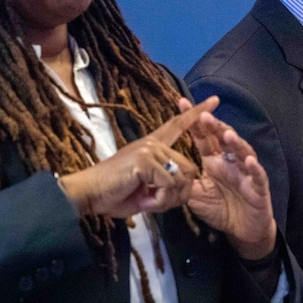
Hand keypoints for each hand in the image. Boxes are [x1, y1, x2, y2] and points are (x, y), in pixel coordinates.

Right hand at [59, 96, 219, 217]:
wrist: (88, 194)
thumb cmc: (113, 193)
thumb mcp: (146, 188)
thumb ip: (164, 184)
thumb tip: (181, 189)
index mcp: (153, 145)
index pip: (178, 125)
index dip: (197, 113)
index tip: (215, 100)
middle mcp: (153, 142)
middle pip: (190, 169)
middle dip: (179, 194)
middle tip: (157, 202)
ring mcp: (149, 149)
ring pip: (182, 179)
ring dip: (169, 199)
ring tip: (149, 201)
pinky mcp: (144, 160)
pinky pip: (169, 185)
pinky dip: (160, 200)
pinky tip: (144, 200)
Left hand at [181, 98, 276, 259]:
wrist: (243, 231)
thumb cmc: (221, 208)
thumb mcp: (196, 195)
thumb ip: (183, 180)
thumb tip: (163, 169)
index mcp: (215, 160)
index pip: (203, 137)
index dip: (194, 122)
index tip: (181, 103)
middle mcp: (231, 161)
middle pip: (223, 139)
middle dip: (214, 126)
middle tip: (203, 115)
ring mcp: (246, 172)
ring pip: (242, 152)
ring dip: (235, 142)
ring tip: (226, 134)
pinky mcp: (259, 188)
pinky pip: (257, 176)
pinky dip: (254, 168)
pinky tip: (248, 161)